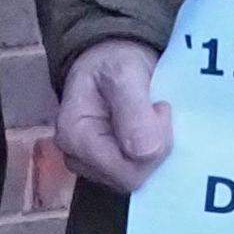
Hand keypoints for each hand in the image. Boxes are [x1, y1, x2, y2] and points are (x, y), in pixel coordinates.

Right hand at [52, 40, 172, 193]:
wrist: (108, 56)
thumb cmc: (113, 60)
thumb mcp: (125, 73)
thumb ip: (134, 111)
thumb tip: (145, 152)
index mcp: (74, 137)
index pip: (127, 172)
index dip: (153, 146)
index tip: (159, 107)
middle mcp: (76, 157)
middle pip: (131, 178)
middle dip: (154, 147)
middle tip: (157, 110)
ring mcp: (89, 164)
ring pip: (136, 177)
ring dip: (153, 149)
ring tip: (149, 117)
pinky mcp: (103, 166)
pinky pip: (135, 172)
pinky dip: (149, 153)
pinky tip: (148, 130)